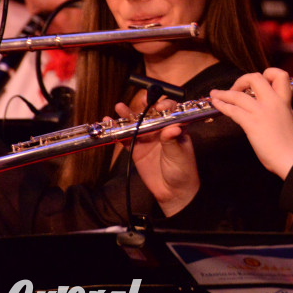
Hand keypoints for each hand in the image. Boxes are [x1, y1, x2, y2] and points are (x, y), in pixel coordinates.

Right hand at [124, 101, 201, 216]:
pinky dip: (117, 131)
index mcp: (176, 128)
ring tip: (119, 107)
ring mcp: (148, 139)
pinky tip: (109, 123)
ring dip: (127, 116)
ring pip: (136, 124)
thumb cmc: (182, 170)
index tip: (159, 107)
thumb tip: (172, 128)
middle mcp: (161, 131)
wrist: (173, 192)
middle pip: (151, 114)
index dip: (165, 106)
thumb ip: (172, 141)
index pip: (170, 112)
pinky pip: (126, 138)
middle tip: (141, 100)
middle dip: (145, 105)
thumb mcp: (179, 155)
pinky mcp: (137, 150)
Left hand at [209, 68, 292, 179]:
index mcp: (284, 101)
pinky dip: (221, 105)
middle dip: (242, 80)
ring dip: (224, 93)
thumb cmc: (292, 145)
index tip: (260, 81)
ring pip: (238, 95)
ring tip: (215, 94)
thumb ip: (281, 110)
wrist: (292, 158)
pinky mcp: (251, 123)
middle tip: (237, 89)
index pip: (279, 75)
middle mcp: (273, 102)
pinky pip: (232, 110)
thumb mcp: (291, 119)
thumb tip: (274, 108)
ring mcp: (261, 111)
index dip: (268, 73)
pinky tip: (216, 105)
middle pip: (255, 78)